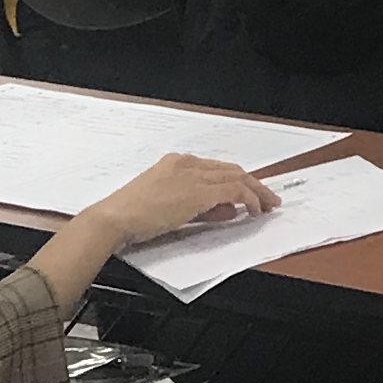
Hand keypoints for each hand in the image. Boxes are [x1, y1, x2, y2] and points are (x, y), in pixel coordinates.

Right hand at [83, 151, 281, 244]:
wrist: (114, 219)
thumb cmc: (133, 217)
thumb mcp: (170, 208)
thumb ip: (199, 208)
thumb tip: (226, 210)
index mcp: (176, 163)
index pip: (216, 169)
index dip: (236, 181)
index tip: (248, 193)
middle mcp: (187, 164)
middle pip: (231, 170)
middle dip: (253, 184)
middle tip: (267, 198)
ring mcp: (193, 176)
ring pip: (237, 178)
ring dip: (257, 191)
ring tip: (268, 205)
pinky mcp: (198, 191)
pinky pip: (234, 192)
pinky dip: (250, 199)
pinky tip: (255, 210)